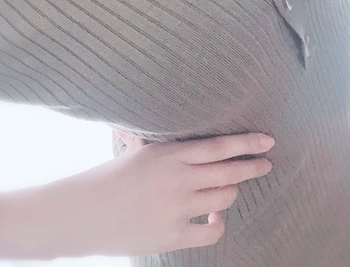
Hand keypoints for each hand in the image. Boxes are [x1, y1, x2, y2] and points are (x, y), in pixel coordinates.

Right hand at [51, 131, 274, 257]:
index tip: (267, 140)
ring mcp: (177, 209)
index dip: (246, 143)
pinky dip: (218, 222)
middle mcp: (177, 179)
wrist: (82, 214)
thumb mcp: (133, 150)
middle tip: (266, 164)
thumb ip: (150, 135)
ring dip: (230, 192)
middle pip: (229, 172)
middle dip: (253, 166)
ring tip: (227, 189)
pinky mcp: (172, 235)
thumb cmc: (107, 177)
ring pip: (224, 198)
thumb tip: (150, 113)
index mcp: (169, 154)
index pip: (218, 146)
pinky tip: (214, 216)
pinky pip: (212, 230)